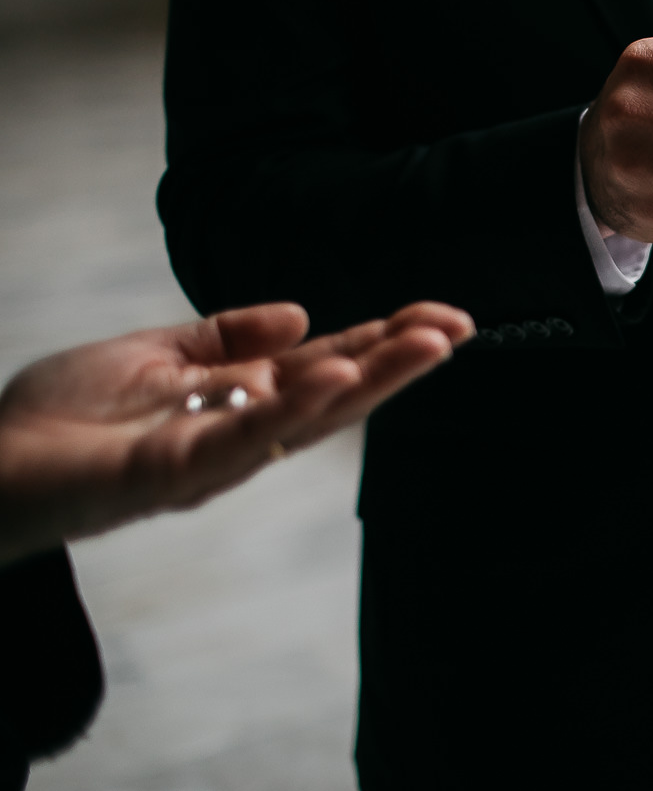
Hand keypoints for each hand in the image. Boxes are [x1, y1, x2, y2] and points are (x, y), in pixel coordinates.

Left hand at [0, 301, 472, 563]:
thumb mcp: (152, 354)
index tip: (444, 316)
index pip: (329, 368)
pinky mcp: (167, 476)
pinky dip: (291, 411)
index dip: (386, 342)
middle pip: (336, 397)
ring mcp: (210, 461)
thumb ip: (225, 334)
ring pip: (306, 421)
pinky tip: (335, 377)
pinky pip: (241, 442)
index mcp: (241, 403)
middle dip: (400, 363)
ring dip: (372, 383)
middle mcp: (240, 437)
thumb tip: (301, 314)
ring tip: (424, 343)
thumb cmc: (57, 417)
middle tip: (458, 327)